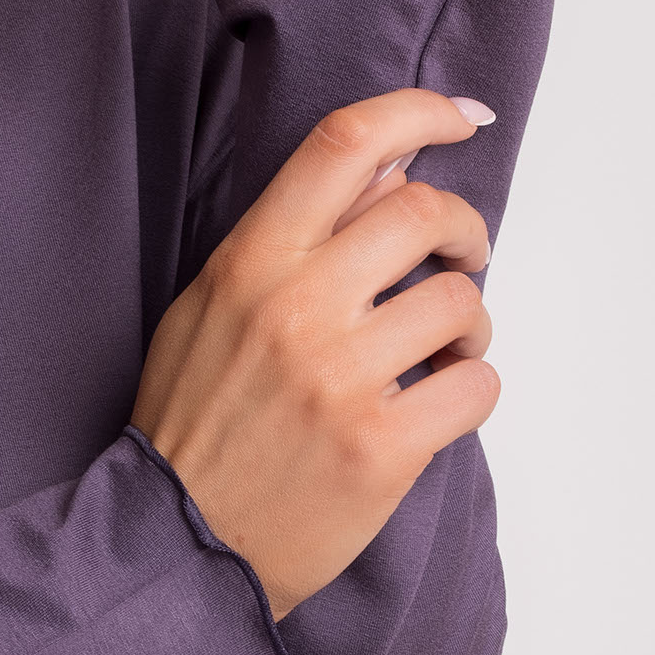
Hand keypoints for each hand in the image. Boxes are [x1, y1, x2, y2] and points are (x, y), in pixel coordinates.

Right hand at [130, 86, 497, 621]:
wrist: (177, 543)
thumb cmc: (197, 420)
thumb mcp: (213, 307)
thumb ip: (294, 235)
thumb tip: (390, 168)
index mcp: (249, 263)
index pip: (344, 144)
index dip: (419, 112)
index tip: (462, 118)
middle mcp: (295, 309)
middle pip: (422, 212)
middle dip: (466, 230)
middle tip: (463, 258)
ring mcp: (340, 381)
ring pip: (463, 305)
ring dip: (473, 324)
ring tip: (444, 351)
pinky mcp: (381, 449)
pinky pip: (477, 387)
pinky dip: (473, 389)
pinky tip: (439, 403)